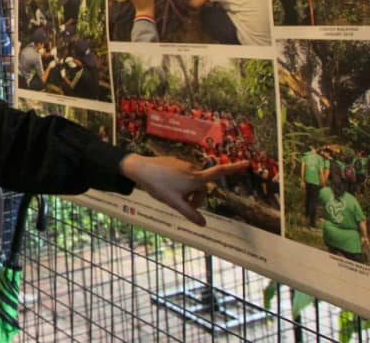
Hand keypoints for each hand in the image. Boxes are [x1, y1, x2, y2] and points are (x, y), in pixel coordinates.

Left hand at [120, 154, 249, 225]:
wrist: (139, 168)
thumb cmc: (158, 186)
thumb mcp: (175, 203)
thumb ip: (190, 214)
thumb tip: (203, 224)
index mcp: (195, 178)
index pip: (219, 173)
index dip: (234, 168)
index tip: (248, 163)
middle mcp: (191, 168)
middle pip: (201, 186)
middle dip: (196, 197)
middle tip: (183, 205)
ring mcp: (182, 164)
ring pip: (191, 181)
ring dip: (187, 191)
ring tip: (171, 195)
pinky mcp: (173, 162)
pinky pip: (181, 175)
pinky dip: (178, 183)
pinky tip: (165, 186)